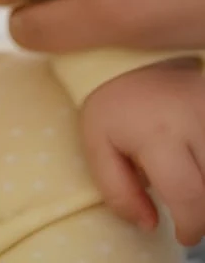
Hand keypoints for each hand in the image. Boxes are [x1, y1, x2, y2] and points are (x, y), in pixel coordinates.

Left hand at [81, 61, 204, 244]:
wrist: (130, 56)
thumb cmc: (114, 104)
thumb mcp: (97, 143)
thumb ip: (118, 189)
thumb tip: (150, 224)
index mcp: (159, 133)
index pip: (189, 196)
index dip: (190, 226)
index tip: (183, 234)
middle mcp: (194, 120)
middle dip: (202, 213)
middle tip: (189, 215)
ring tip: (189, 182)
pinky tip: (196, 164)